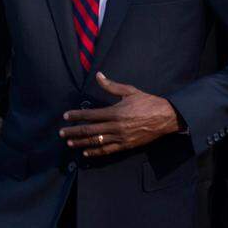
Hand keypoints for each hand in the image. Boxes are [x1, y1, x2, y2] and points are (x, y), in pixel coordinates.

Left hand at [59, 72, 182, 156]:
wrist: (165, 117)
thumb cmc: (148, 102)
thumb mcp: (129, 91)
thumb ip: (111, 86)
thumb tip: (98, 75)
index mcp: (115, 112)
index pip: (90, 115)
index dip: (76, 116)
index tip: (65, 116)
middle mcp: (115, 126)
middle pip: (90, 130)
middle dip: (74, 131)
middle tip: (61, 133)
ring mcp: (120, 137)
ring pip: (96, 142)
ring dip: (81, 142)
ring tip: (69, 143)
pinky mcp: (126, 145)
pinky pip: (107, 150)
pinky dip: (96, 152)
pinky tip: (86, 152)